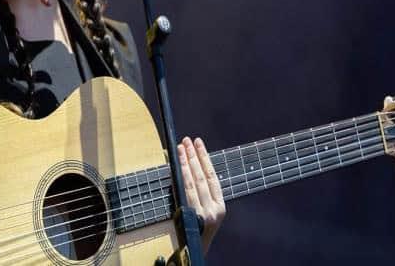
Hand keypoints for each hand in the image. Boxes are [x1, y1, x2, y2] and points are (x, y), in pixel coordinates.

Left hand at [178, 136, 225, 254]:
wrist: (193, 254)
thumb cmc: (196, 231)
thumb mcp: (204, 212)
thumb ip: (200, 193)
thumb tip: (187, 166)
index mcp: (220, 206)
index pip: (213, 176)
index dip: (205, 157)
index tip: (198, 142)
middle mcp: (213, 209)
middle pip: (202, 176)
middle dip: (193, 156)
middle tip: (186, 140)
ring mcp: (202, 214)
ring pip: (192, 182)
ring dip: (185, 163)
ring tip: (180, 148)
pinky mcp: (190, 218)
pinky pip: (182, 193)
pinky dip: (178, 178)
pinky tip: (173, 167)